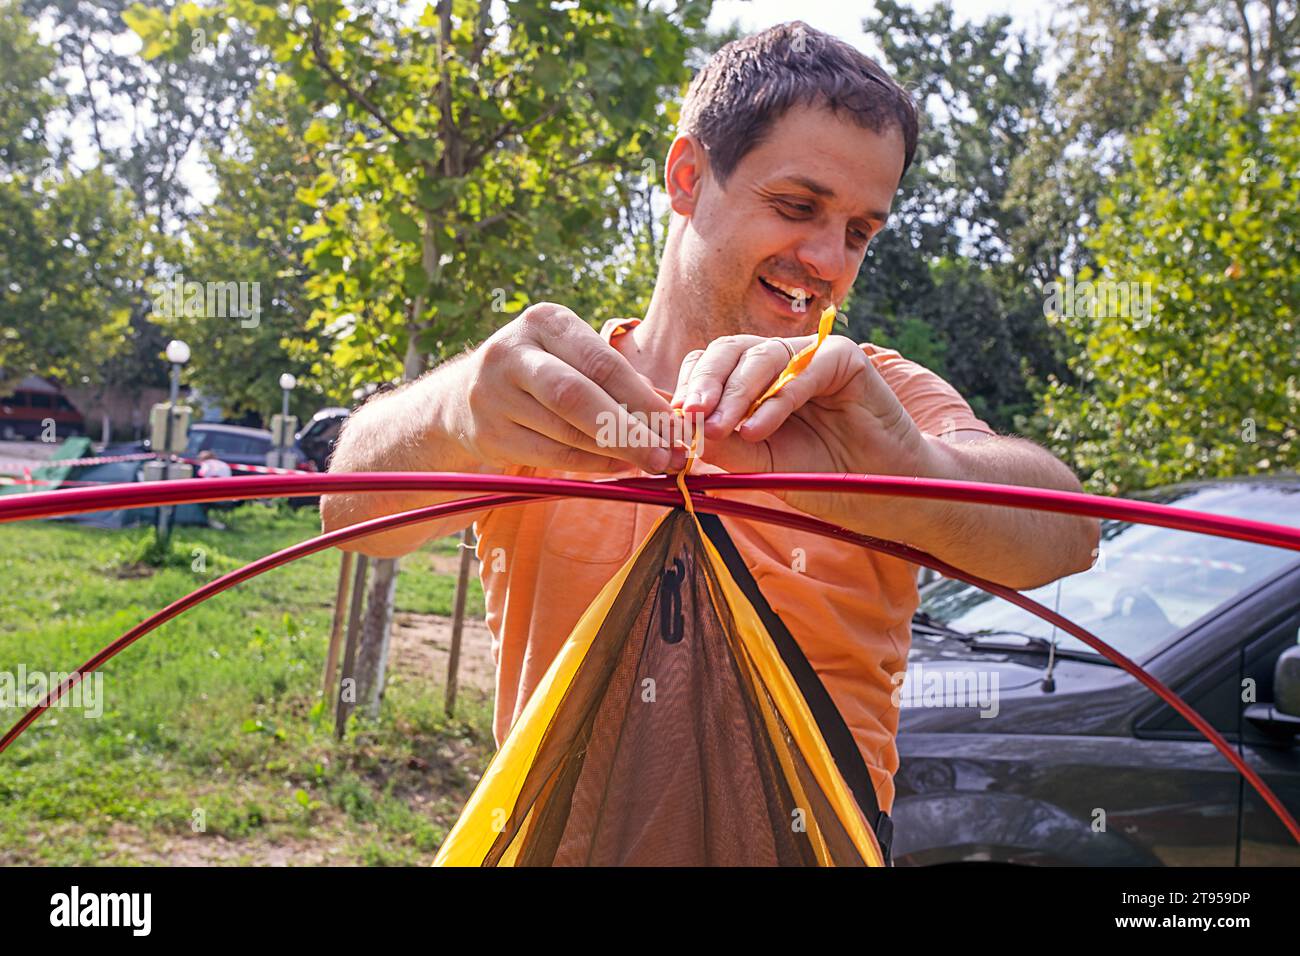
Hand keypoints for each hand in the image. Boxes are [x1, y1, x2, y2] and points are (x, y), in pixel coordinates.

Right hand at [454, 302, 682, 473]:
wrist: (463, 396)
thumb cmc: (542, 372)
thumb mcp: (571, 354)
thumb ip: (617, 377)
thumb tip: (672, 416)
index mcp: (544, 321)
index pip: (601, 362)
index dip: (643, 398)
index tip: (678, 426)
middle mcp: (513, 352)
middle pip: (577, 396)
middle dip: (629, 430)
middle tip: (668, 455)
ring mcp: (494, 395)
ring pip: (566, 432)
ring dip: (616, 452)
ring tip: (652, 462)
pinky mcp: (490, 433)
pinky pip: (552, 456)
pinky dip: (591, 465)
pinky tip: (618, 467)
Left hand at [672, 332, 932, 524]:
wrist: (882, 494)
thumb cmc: (820, 477)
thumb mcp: (759, 466)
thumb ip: (722, 445)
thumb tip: (673, 432)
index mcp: (751, 381)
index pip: (708, 367)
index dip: (688, 389)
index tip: (673, 422)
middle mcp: (777, 361)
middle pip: (728, 352)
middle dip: (705, 385)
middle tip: (690, 417)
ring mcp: (809, 355)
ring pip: (760, 356)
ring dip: (736, 394)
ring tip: (721, 429)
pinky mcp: (844, 358)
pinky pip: (804, 369)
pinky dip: (777, 398)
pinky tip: (757, 429)